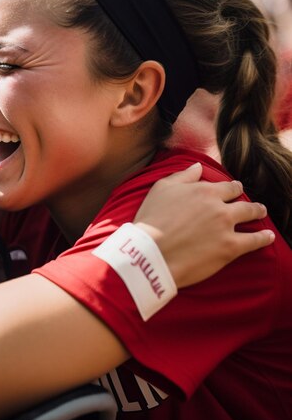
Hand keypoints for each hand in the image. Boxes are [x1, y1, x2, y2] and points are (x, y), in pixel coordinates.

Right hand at [134, 163, 273, 287]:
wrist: (150, 252)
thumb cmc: (151, 221)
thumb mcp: (161, 190)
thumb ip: (182, 176)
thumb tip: (198, 166)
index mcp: (202, 190)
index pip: (226, 186)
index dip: (232, 188)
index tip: (234, 190)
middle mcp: (218, 206)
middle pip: (241, 200)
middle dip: (248, 201)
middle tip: (253, 205)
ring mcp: (226, 227)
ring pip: (250, 216)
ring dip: (258, 213)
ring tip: (261, 214)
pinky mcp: (230, 248)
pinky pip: (254, 241)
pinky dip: (263, 238)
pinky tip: (268, 237)